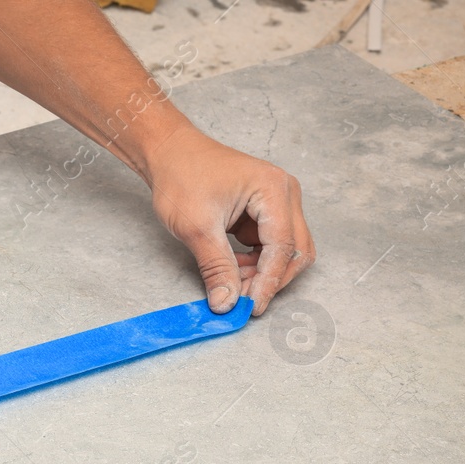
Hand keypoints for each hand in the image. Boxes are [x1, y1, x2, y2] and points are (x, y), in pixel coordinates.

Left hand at [145, 128, 314, 315]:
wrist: (169, 154)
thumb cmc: (181, 177)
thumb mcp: (196, 228)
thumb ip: (216, 268)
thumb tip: (227, 304)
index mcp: (274, 190)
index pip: (283, 247)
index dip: (268, 282)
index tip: (250, 308)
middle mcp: (284, 194)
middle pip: (296, 251)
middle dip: (270, 279)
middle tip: (242, 302)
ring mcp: (277, 202)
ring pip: (285, 251)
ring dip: (261, 273)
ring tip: (231, 283)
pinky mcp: (263, 212)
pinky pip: (269, 246)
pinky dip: (254, 263)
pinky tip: (231, 270)